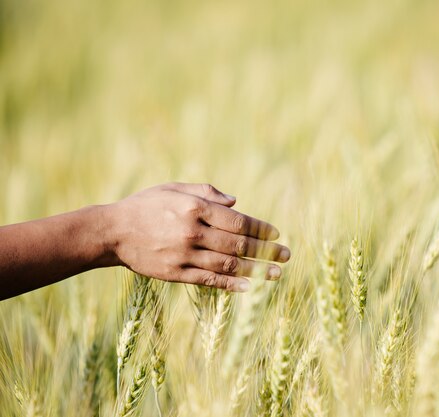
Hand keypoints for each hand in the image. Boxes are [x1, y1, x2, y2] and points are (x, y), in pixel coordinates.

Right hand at [106, 182, 289, 291]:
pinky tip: (250, 286)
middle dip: (266, 251)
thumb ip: (206, 192)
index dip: (260, 228)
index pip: (238, 221)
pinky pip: (209, 280)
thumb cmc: (146, 205)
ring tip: (276, 274)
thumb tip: (236, 202)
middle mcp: (193, 231)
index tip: (276, 234)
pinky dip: (232, 283)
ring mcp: (184, 254)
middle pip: (238, 244)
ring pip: (228, 264)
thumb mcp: (173, 188)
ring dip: (256, 270)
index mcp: (194, 207)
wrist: (112, 232)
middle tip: (287, 255)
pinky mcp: (175, 273)